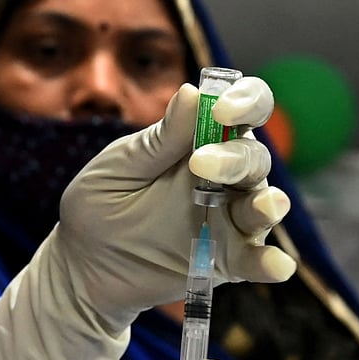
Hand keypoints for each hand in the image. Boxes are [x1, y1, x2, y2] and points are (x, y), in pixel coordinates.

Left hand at [0, 79, 294, 359]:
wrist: (82, 267)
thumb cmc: (97, 205)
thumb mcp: (119, 168)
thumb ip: (158, 140)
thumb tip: (192, 93)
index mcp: (199, 141)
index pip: (242, 111)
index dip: (244, 102)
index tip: (221, 109)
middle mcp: (224, 176)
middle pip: (254, 157)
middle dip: (236, 157)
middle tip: (201, 165)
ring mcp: (228, 219)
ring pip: (262, 204)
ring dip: (267, 204)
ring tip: (265, 207)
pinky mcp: (226, 261)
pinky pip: (255, 260)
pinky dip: (269, 262)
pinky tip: (276, 266)